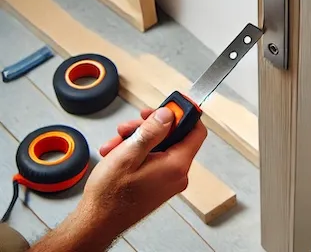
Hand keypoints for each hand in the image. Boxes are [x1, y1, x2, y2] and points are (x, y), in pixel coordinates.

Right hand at [78, 107, 206, 238]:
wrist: (96, 223)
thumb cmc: (110, 195)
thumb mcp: (129, 154)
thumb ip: (152, 131)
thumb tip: (168, 114)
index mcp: (176, 165)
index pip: (196, 132)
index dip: (185, 115)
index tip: (170, 105)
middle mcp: (177, 174)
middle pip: (173, 137)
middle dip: (150, 127)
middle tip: (130, 125)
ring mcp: (168, 180)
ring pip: (160, 147)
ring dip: (138, 139)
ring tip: (116, 142)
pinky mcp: (158, 184)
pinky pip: (153, 159)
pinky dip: (137, 152)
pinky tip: (117, 153)